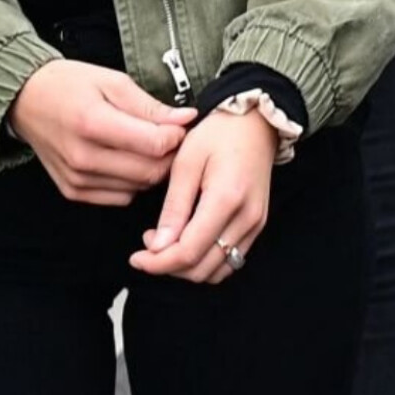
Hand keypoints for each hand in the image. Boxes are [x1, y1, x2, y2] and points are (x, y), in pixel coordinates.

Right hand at [9, 60, 196, 205]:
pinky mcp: (74, 192)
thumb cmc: (67, 85)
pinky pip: (121, 197)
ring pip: (139, 187)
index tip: (178, 125)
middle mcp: (83, 157)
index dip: (176, 136)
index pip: (155, 145)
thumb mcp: (111, 81)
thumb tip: (186, 120)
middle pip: (150, 172)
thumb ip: (149, 106)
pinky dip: (131, 181)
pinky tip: (124, 159)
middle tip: (169, 137)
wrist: (25, 100)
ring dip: (151, 170)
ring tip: (145, 146)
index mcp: (92, 123)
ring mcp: (77, 179)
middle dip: (169, 156)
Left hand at [129, 108, 277, 283]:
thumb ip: (174, 207)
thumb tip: (158, 245)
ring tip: (165, 245)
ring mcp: (255, 225)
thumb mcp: (186, 162)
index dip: (158, 262)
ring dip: (187, 268)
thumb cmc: (219, 133)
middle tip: (147, 248)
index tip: (137, 258)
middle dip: (169, 266)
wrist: (255, 123)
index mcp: (226, 199)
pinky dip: (205, 262)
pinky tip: (188, 244)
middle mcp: (246, 218)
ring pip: (217, 271)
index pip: (189, 251)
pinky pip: (230, 261)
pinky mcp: (257, 226)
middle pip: (202, 268)